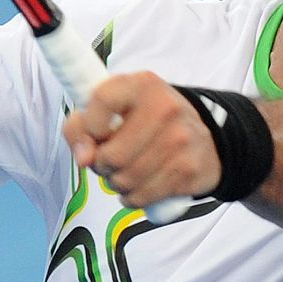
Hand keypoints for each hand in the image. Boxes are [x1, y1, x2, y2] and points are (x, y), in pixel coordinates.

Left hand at [62, 71, 221, 209]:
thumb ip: (82, 127)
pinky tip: (139, 185)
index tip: (93, 135)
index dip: (88, 127)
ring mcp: (181, 139)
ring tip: (125, 172)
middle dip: (102, 166)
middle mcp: (165, 107)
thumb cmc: (146, 123)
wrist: (200, 138)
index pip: (102, 100)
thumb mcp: (114, 110)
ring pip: (126, 180)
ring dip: (117, 183)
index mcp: (142, 84)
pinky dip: (133, 197)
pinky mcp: (189, 169)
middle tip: (109, 161)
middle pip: (113, 155)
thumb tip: (84, 158)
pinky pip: (142, 196)